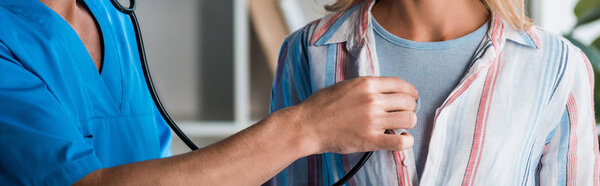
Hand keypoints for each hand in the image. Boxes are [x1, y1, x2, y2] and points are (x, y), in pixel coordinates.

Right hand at [277, 76, 417, 154]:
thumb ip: (367, 87)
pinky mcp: (370, 140)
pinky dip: (406, 141)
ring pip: (409, 119)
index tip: (411, 97)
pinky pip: (401, 142)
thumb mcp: (346, 86)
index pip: (401, 84)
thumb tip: (386, 91)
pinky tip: (401, 139)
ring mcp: (373, 121)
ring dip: (408, 123)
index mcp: (367, 84)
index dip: (410, 92)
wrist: (307, 125)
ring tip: (400, 126)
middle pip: (408, 102)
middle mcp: (373, 100)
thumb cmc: (322, 105)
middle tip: (403, 113)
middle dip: (410, 107)